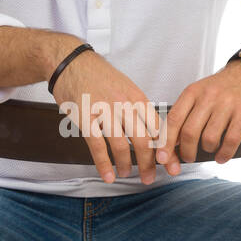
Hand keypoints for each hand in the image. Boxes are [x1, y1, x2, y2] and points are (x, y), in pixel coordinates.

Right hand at [52, 51, 164, 184]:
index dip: (166, 150)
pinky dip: (104, 164)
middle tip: (150, 178)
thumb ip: (139, 110)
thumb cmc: (98, 77)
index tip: (170, 165)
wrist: (70, 63)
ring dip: (126, 165)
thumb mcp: (126, 88)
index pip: (158, 128)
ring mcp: (104, 111)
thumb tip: (154, 133)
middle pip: (144, 140)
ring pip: (122, 145)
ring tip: (126, 174)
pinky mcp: (85, 117)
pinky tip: (108, 175)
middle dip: (149, 164)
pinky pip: (98, 146)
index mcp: (137, 98)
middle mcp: (124, 104)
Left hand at [155, 60, 240, 173]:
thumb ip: (185, 113)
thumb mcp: (199, 92)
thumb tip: (171, 141)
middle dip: (186, 152)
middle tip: (188, 158)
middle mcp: (208, 96)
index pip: (174, 120)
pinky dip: (225, 153)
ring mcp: (227, 104)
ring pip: (209, 138)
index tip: (162, 157)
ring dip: (207, 150)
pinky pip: (231, 139)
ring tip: (209, 151)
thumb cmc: (222, 87)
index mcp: (193, 92)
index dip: (166, 142)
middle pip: (189, 132)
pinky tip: (221, 157)